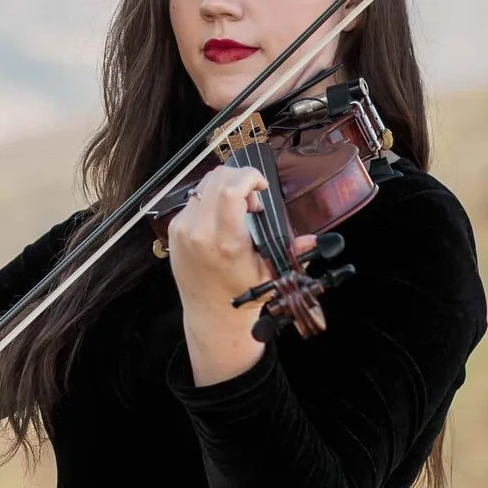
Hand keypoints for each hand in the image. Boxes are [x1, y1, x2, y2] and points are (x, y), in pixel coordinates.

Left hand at [165, 166, 317, 383]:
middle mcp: (200, 232)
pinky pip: (193, 198)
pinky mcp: (174, 229)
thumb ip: (291, 253)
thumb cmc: (239, 292)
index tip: (261, 186)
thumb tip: (313, 241)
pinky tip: (221, 217)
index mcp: (226, 242)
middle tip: (253, 201)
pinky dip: (211, 198)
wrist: (209, 310)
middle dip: (240, 179)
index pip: (230, 191)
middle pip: (217, 179)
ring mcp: (183, 229)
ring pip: (203, 185)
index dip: (248, 177)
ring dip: (225, 187)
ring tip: (239, 209)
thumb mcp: (270, 275)